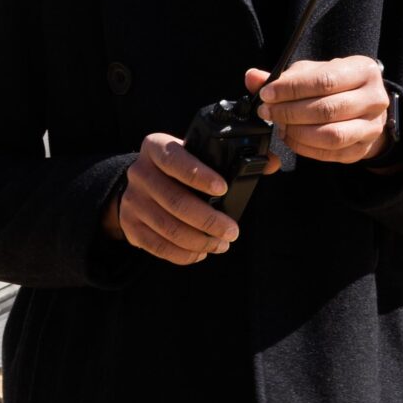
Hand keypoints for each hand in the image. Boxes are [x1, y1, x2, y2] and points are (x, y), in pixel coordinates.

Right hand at [100, 132, 262, 264]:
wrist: (140, 184)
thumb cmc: (177, 169)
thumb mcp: (196, 154)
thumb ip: (232, 158)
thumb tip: (271, 163)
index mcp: (156, 147)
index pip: (175, 159)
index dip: (198, 175)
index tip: (223, 189)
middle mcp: (140, 173)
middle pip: (174, 200)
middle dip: (208, 219)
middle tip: (232, 231)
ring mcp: (133, 201)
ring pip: (168, 227)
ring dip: (199, 241)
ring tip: (221, 244)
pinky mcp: (130, 226)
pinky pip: (159, 246)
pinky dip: (183, 254)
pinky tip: (200, 253)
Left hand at [248, 56, 391, 164]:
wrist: (363, 107)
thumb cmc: (336, 85)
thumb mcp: (313, 72)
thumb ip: (284, 77)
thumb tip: (253, 77)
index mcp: (363, 70)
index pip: (324, 80)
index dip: (291, 89)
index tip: (267, 94)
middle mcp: (374, 99)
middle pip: (326, 110)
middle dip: (289, 112)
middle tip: (268, 112)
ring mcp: (372, 127)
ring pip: (330, 135)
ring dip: (297, 132)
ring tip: (280, 126)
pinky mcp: (363, 149)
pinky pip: (330, 153)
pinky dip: (305, 148)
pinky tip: (291, 138)